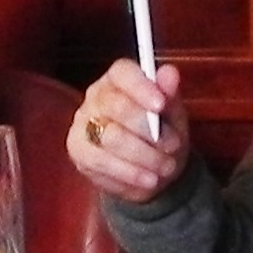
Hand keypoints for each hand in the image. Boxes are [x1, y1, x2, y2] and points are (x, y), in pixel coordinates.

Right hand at [67, 58, 190, 202]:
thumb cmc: (162, 135)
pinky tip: (147, 179)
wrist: (150, 170)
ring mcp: (83, 123)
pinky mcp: (78, 150)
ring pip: (111, 137)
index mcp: (119, 80)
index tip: (161, 105)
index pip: (122, 72)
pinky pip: (101, 162)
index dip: (141, 87)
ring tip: (165, 167)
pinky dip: (130, 173)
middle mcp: (96, 97)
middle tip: (172, 146)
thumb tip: (170, 73)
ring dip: (144, 156)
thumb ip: (171, 94)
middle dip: (149, 130)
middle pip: (117, 106)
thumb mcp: (174, 115)